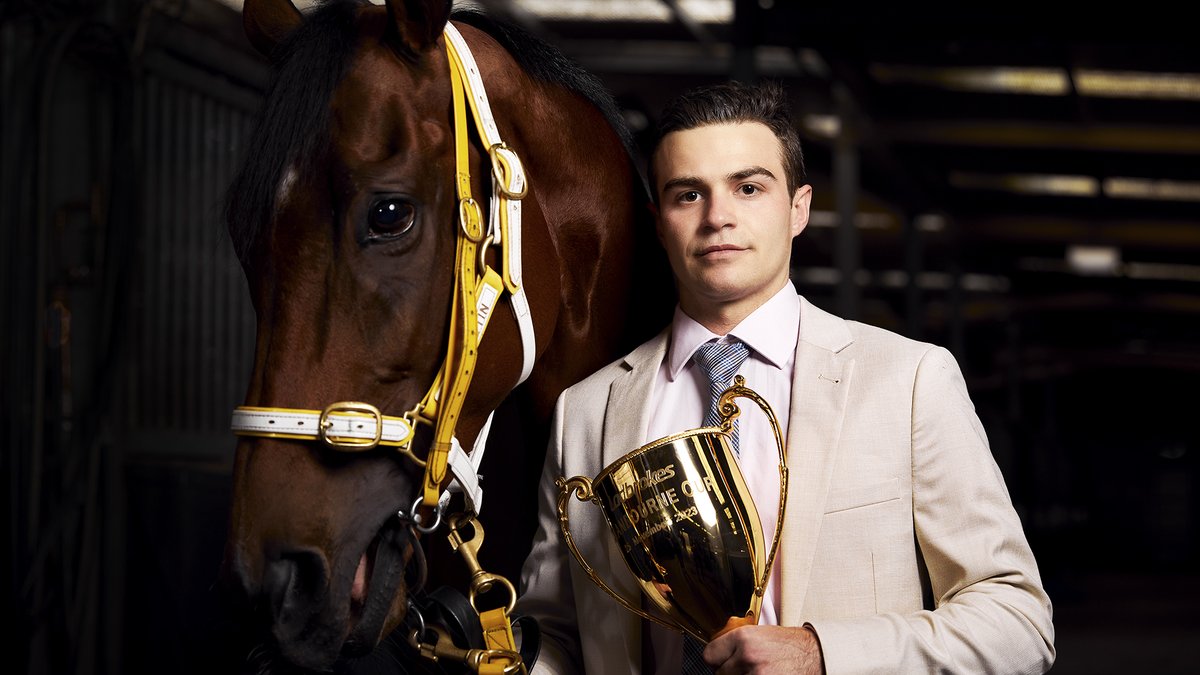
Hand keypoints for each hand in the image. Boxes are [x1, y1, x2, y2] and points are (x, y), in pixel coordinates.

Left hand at [704, 625, 824, 674]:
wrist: (814, 655)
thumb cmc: (787, 645)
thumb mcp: (758, 635)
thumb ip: (734, 644)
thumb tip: (713, 657)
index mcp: (743, 637)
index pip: (709, 655)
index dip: (717, 660)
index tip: (724, 662)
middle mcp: (748, 655)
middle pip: (720, 674)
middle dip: (731, 673)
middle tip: (746, 668)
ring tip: (758, 672)